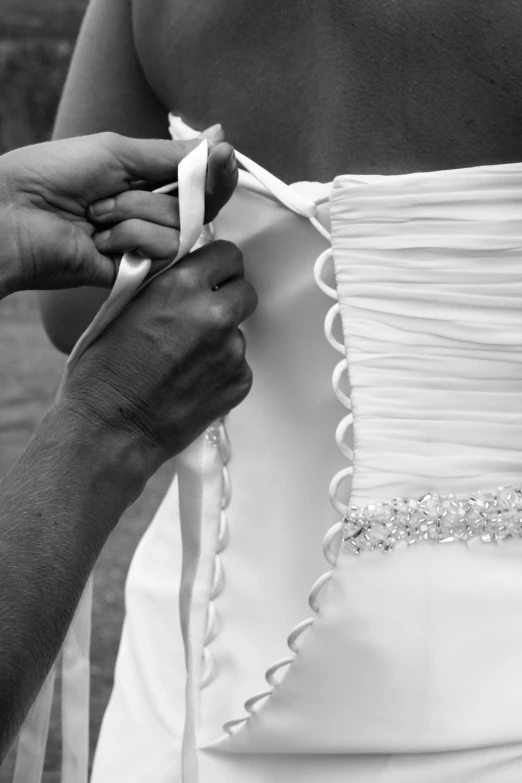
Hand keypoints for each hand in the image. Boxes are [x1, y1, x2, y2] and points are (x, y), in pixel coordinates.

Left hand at [0, 130, 236, 296]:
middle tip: (115, 190)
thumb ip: (172, 155)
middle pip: (197, 208)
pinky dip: (128, 239)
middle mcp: (151, 217)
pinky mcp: (137, 273)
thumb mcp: (117, 152)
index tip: (225, 158)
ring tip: (95, 217)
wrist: (15, 214)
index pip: (201, 184)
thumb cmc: (53, 176)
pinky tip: (99, 242)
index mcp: (147, 184)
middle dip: (160, 193)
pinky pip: (161, 253)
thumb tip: (217, 138)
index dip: (216, 174)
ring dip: (132, 214)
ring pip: (178, 229)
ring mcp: (144, 247)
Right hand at [60, 240, 256, 472]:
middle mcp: (213, 314)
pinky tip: (192, 381)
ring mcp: (231, 351)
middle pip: (245, 291)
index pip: (228, 255)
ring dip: (221, 338)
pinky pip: (239, 364)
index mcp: (181, 287)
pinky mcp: (239, 382)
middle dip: (226, 298)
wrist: (112, 430)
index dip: (218, 267)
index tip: (210, 277)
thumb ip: (162, 285)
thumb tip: (185, 273)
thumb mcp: (122, 308)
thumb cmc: (105, 374)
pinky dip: (222, 369)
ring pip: (239, 330)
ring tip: (185, 359)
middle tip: (201, 316)